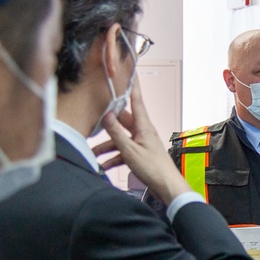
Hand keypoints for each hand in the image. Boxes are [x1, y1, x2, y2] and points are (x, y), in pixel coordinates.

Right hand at [95, 80, 191, 204]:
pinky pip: (124, 152)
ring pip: (120, 139)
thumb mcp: (129, 150)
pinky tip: (103, 166)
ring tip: (92, 154)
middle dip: (108, 122)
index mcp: (143, 126)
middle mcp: (142, 132)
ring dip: (107, 147)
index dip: (133, 86)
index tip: (131, 72)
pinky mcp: (140, 155)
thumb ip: (116, 133)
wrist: (167, 187)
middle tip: (94, 114)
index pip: (136, 100)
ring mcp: (141, 143)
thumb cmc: (152, 168)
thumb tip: (106, 114)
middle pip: (122, 121)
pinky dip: (114, 158)